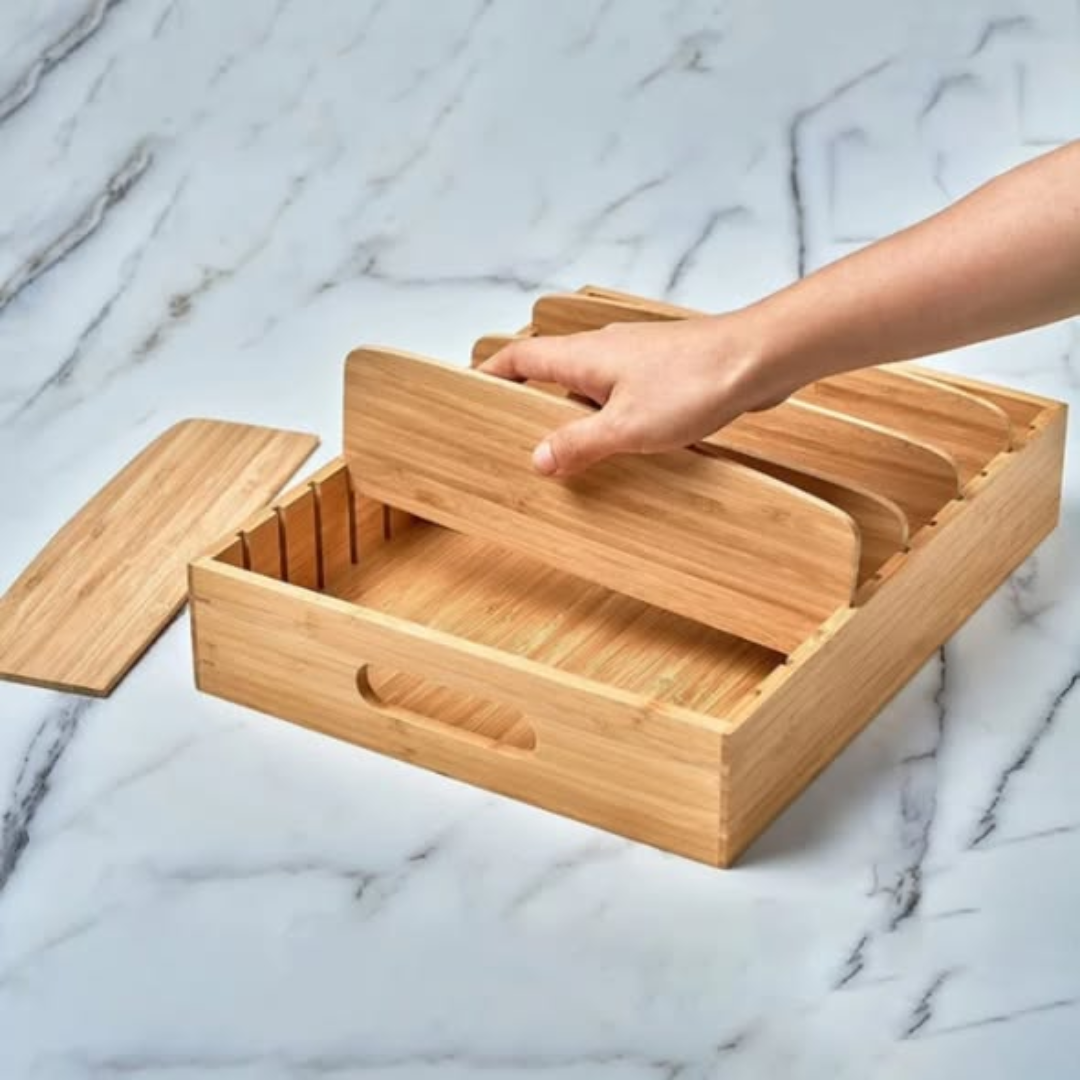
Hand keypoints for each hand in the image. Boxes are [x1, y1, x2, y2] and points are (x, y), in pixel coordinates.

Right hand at [479, 315, 788, 475]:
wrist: (758, 357)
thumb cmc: (695, 382)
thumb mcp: (626, 426)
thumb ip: (579, 443)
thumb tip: (538, 459)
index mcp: (582, 358)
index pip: (520, 358)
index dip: (492, 373)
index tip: (471, 391)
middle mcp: (603, 352)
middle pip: (549, 370)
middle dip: (528, 401)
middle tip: (514, 436)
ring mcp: (634, 360)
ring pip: (587, 385)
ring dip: (572, 412)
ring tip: (565, 451)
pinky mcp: (663, 372)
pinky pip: (619, 393)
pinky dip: (607, 415)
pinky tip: (620, 444)